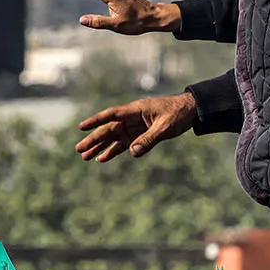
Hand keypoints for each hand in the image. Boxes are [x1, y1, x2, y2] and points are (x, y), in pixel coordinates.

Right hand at [77, 93, 195, 162]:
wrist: (190, 111)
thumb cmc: (178, 113)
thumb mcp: (165, 126)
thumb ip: (149, 139)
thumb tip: (132, 152)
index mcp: (135, 110)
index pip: (111, 115)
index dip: (96, 121)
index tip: (82, 127)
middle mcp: (131, 119)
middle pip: (108, 129)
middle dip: (93, 139)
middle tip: (79, 149)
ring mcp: (135, 128)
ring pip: (113, 138)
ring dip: (100, 147)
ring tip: (85, 157)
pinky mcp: (140, 136)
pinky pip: (123, 144)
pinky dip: (113, 151)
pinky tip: (102, 158)